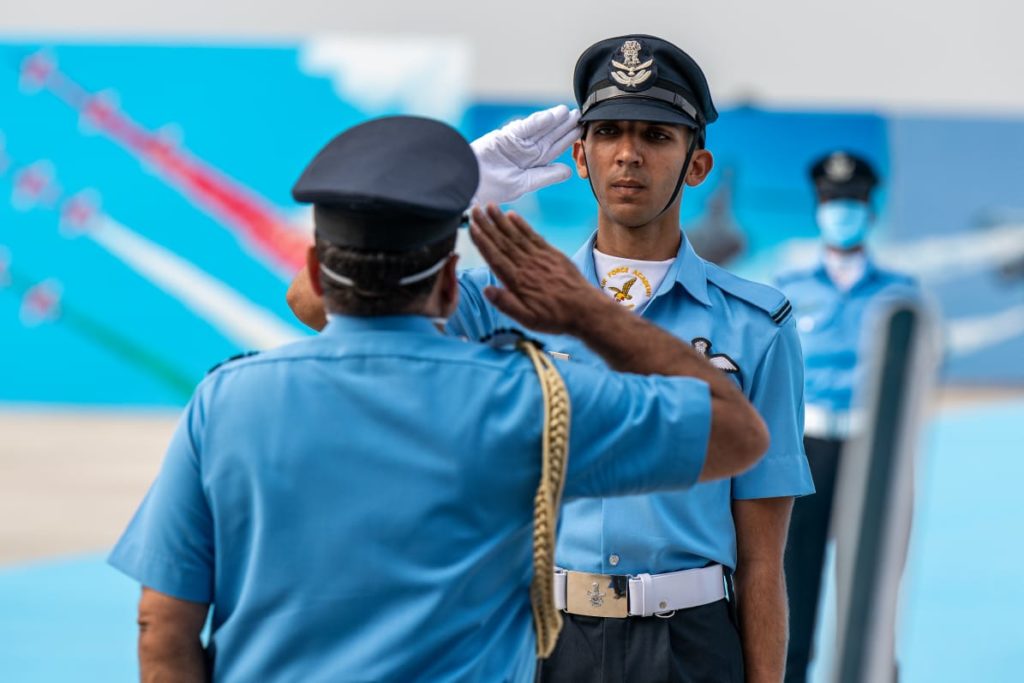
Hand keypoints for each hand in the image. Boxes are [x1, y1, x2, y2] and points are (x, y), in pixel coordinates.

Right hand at [469, 204, 610, 334]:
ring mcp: (540, 257)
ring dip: (501, 220)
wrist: (586, 310)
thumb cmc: (555, 318)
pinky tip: (513, 215)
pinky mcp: (552, 254)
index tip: (471, 227)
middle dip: (487, 224)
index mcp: (518, 281)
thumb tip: (486, 290)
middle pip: (503, 241)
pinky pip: (534, 236)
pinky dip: (522, 224)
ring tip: (490, 206)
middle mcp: (527, 265)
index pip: (495, 257)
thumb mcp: (528, 320)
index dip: (482, 241)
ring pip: (517, 235)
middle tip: (474, 209)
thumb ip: (506, 304)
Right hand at [471, 105, 581, 205]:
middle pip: (549, 136)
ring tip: (569, 112)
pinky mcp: (505, 137)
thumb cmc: (492, 188)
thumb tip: (568, 172)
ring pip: (540, 129)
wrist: (470, 186)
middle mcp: (525, 150)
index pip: (554, 149)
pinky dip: (538, 122)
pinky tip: (552, 115)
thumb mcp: (524, 184)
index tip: (582, 131)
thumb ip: (546, 176)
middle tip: (580, 114)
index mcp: (531, 163)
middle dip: (564, 126)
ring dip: (554, 120)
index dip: (568, 139)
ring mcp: (516, 142)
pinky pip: (525, 128)